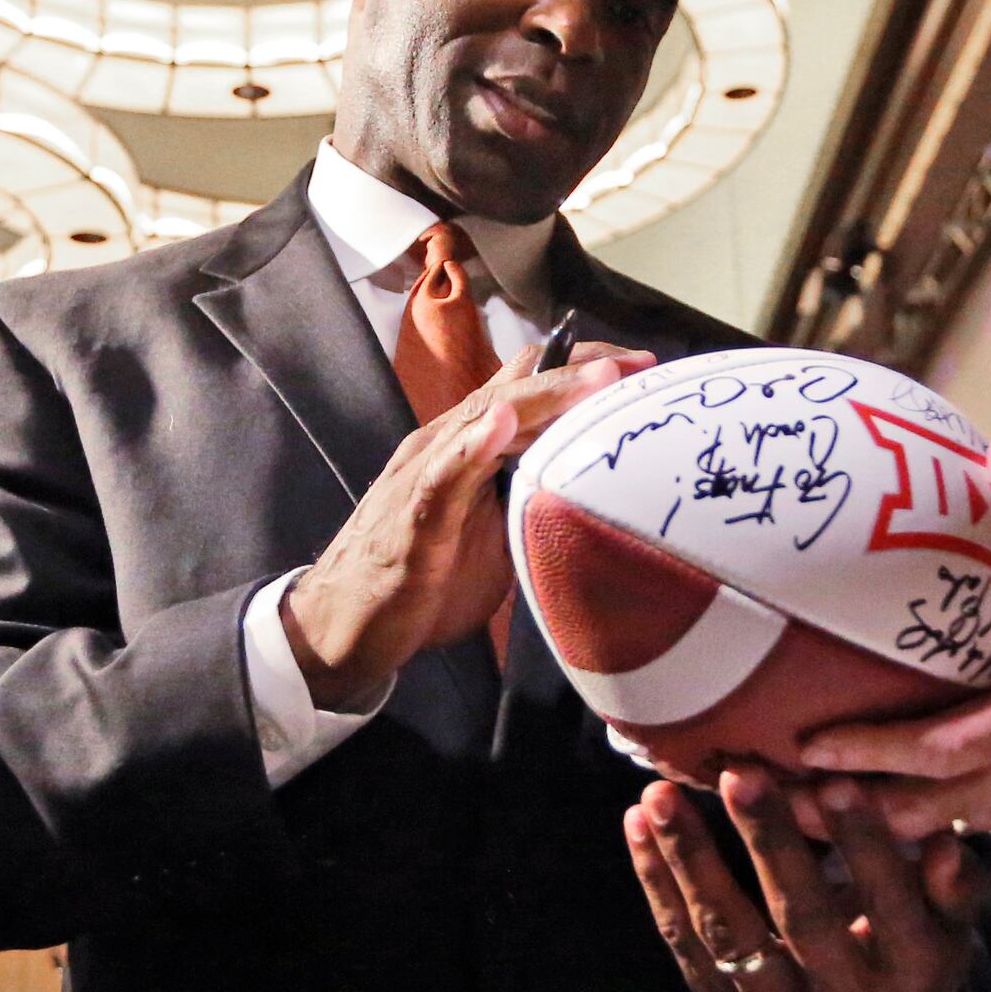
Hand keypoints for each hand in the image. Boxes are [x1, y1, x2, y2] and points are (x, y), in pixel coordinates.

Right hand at [281, 340, 651, 710]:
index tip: (643, 369)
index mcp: (469, 443)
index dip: (585, 370)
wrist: (347, 626)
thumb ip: (534, 496)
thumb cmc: (425, 579)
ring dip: (544, 396)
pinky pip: (442, 477)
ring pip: (487, 418)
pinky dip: (472, 447)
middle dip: (581, 373)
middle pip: (517, 387)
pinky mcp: (412, 519)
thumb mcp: (496, 531)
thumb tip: (593, 489)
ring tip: (594, 379)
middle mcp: (445, 442)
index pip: (529, 383)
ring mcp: (425, 474)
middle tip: (638, 365)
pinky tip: (501, 425)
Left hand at [625, 768, 981, 991]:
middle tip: (741, 775)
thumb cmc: (904, 954)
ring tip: (661, 797)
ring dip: (692, 860)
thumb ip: (952, 888)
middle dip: (769, 843)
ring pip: (729, 933)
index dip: (863, 847)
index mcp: (909, 975)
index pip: (887, 906)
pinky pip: (684, 943)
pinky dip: (657, 883)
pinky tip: (639, 827)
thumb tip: (946, 844)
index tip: (837, 784)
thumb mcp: (947, 927)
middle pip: (801, 918)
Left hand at [797, 437, 990, 838]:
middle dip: (839, 810)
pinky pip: (950, 830)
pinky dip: (899, 825)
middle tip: (769, 789)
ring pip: (926, 833)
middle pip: (912, 813)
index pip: (939, 749)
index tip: (808, 744)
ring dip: (859, 824)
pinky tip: (850, 808)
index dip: (870, 753)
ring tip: (788, 806)